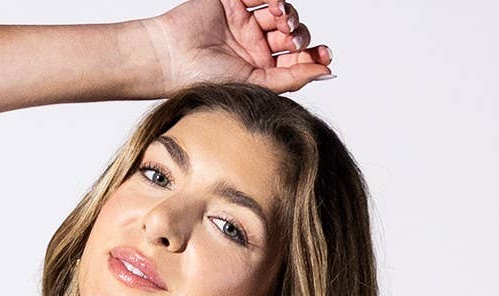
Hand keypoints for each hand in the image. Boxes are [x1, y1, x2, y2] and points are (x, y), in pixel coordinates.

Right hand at [142, 1, 332, 94]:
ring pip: (280, 12)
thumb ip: (291, 78)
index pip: (293, 61)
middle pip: (291, 35)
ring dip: (289, 15)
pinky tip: (274, 6)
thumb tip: (326, 73)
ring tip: (282, 22)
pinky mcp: (233, 0)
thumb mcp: (255, 83)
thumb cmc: (203, 78)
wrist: (172, 57)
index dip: (312, 56)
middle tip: (294, 42)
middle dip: (299, 36)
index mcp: (257, 69)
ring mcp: (243, 21)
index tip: (325, 56)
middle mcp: (253, 45)